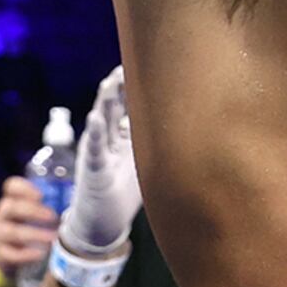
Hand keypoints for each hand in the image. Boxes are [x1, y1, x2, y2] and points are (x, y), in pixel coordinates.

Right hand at [0, 176, 59, 281]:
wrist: (10, 258)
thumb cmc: (31, 228)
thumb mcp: (37, 215)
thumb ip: (53, 206)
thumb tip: (83, 201)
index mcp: (14, 200)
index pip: (11, 186)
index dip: (23, 188)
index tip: (41, 195)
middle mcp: (3, 215)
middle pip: (11, 207)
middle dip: (32, 211)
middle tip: (53, 216)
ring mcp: (0, 235)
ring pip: (10, 231)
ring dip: (33, 234)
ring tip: (52, 238)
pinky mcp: (1, 254)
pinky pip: (9, 254)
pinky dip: (25, 255)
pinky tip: (40, 254)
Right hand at [60, 70, 143, 260]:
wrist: (103, 224)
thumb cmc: (124, 191)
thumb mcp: (145, 163)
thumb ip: (158, 144)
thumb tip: (192, 125)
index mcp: (124, 135)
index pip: (131, 104)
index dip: (138, 85)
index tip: (153, 62)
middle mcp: (110, 138)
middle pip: (116, 106)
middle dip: (122, 85)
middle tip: (130, 62)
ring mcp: (100, 152)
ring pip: (103, 121)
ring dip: (106, 101)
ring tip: (109, 82)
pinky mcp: (94, 170)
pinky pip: (95, 149)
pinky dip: (95, 133)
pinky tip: (95, 118)